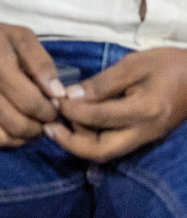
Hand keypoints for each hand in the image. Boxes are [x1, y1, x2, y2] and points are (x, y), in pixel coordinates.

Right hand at [0, 11, 63, 147]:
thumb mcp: (18, 36)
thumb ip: (42, 62)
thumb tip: (57, 93)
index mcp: (0, 71)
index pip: (35, 106)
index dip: (51, 111)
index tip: (54, 106)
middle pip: (22, 126)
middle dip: (40, 126)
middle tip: (44, 118)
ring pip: (5, 138)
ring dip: (24, 136)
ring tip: (29, 124)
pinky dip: (5, 138)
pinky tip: (10, 126)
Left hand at [48, 48, 186, 161]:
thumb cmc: (168, 65)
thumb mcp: (133, 65)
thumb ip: (101, 83)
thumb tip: (70, 96)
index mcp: (144, 111)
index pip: (98, 118)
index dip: (72, 111)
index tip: (55, 99)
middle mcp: (144, 132)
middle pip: (102, 151)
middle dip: (71, 143)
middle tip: (48, 128)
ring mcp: (145, 138)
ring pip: (106, 152)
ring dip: (79, 142)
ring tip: (58, 123)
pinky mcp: (143, 138)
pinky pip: (113, 146)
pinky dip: (91, 139)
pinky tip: (77, 123)